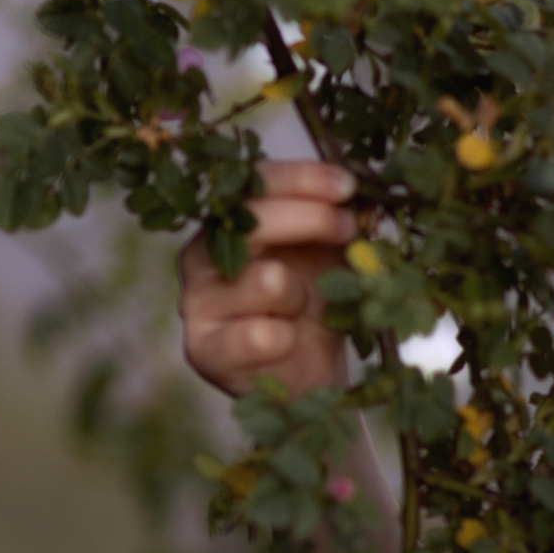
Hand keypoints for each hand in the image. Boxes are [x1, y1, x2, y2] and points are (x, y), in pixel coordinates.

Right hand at [179, 159, 357, 399]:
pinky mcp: (203, 351)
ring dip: (302, 294)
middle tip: (349, 228)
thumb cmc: (316, 301)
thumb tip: (357, 187)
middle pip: (250, 222)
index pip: (254, 184)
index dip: (301, 179)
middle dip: (310, 219)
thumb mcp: (329, 251)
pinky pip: (260, 335)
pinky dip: (288, 338)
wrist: (309, 373)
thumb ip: (333, 217)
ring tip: (302, 309)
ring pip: (266, 280)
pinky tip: (288, 341)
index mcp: (227, 224)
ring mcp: (196, 303)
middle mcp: (200, 257)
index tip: (347, 185)